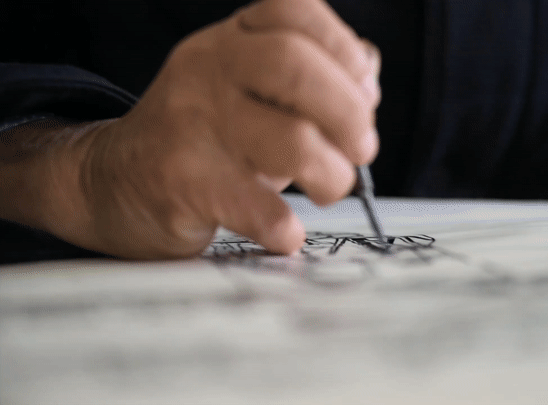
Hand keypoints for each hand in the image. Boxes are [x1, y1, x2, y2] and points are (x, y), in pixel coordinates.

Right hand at [4, 0, 381, 258]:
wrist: (114, 180)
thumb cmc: (205, 135)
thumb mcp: (251, 90)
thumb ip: (312, 78)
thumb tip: (368, 76)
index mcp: (232, 39)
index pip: (295, 12)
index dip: (344, 51)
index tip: (365, 94)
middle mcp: (207, 68)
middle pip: (294, 67)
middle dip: (349, 114)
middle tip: (361, 150)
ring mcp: (189, 122)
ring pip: (290, 142)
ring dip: (332, 176)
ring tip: (328, 189)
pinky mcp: (180, 181)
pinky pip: (254, 205)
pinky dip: (285, 226)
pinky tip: (287, 232)